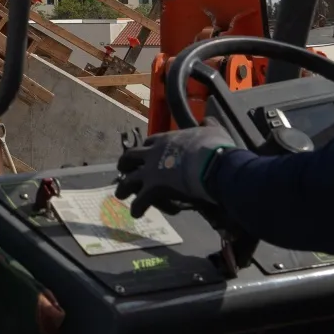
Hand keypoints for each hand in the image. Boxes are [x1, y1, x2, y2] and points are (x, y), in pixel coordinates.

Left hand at [115, 123, 235, 217]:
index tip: (145, 153)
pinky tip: (136, 213)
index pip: (148, 142)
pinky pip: (140, 200)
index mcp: (166, 139)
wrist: (212, 163)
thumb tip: (206, 120)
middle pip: (130, 157)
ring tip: (120, 194)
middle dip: (125, 164)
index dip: (145, 148)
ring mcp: (151, 171)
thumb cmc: (214, 147)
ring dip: (123, 187)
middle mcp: (153, 153)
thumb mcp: (212, 130)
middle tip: (122, 170)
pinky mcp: (154, 188)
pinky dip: (137, 207)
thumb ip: (207, 125)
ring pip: (129, 180)